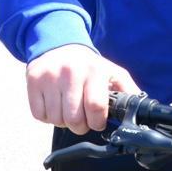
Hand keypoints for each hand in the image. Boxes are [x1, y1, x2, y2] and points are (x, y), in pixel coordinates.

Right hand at [25, 44, 139, 134]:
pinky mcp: (33, 81)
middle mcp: (72, 73)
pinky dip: (48, 117)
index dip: (97, 122)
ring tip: (68, 108)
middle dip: (80, 126)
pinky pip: (39, 115)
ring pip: (56, 119)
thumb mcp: (112, 72)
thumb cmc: (89, 66)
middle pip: (74, 119)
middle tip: (82, 119)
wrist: (59, 45)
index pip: (95, 107)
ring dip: (63, 121)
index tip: (98, 122)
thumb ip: (127, 91)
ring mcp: (50, 77)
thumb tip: (138, 110)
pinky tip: (55, 104)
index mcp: (95, 71)